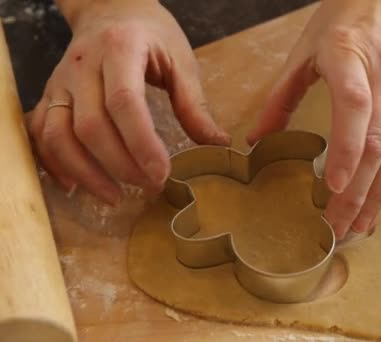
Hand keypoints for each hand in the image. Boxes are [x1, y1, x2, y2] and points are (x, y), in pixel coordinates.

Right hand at [27, 0, 229, 204]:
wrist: (110, 9)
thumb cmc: (151, 33)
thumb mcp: (181, 60)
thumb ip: (194, 103)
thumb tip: (217, 143)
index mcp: (120, 48)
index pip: (124, 102)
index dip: (141, 144)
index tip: (162, 173)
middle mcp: (83, 65)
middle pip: (91, 126)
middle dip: (121, 165)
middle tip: (150, 186)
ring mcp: (60, 81)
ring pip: (58, 135)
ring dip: (86, 173)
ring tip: (116, 196)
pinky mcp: (50, 95)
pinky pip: (41, 134)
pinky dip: (54, 163)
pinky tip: (77, 185)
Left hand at [247, 0, 380, 238]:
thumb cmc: (347, 15)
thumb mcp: (307, 48)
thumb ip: (282, 95)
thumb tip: (256, 140)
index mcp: (351, 56)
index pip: (353, 108)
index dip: (345, 152)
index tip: (331, 191)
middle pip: (377, 141)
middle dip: (358, 192)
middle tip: (341, 227)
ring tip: (365, 223)